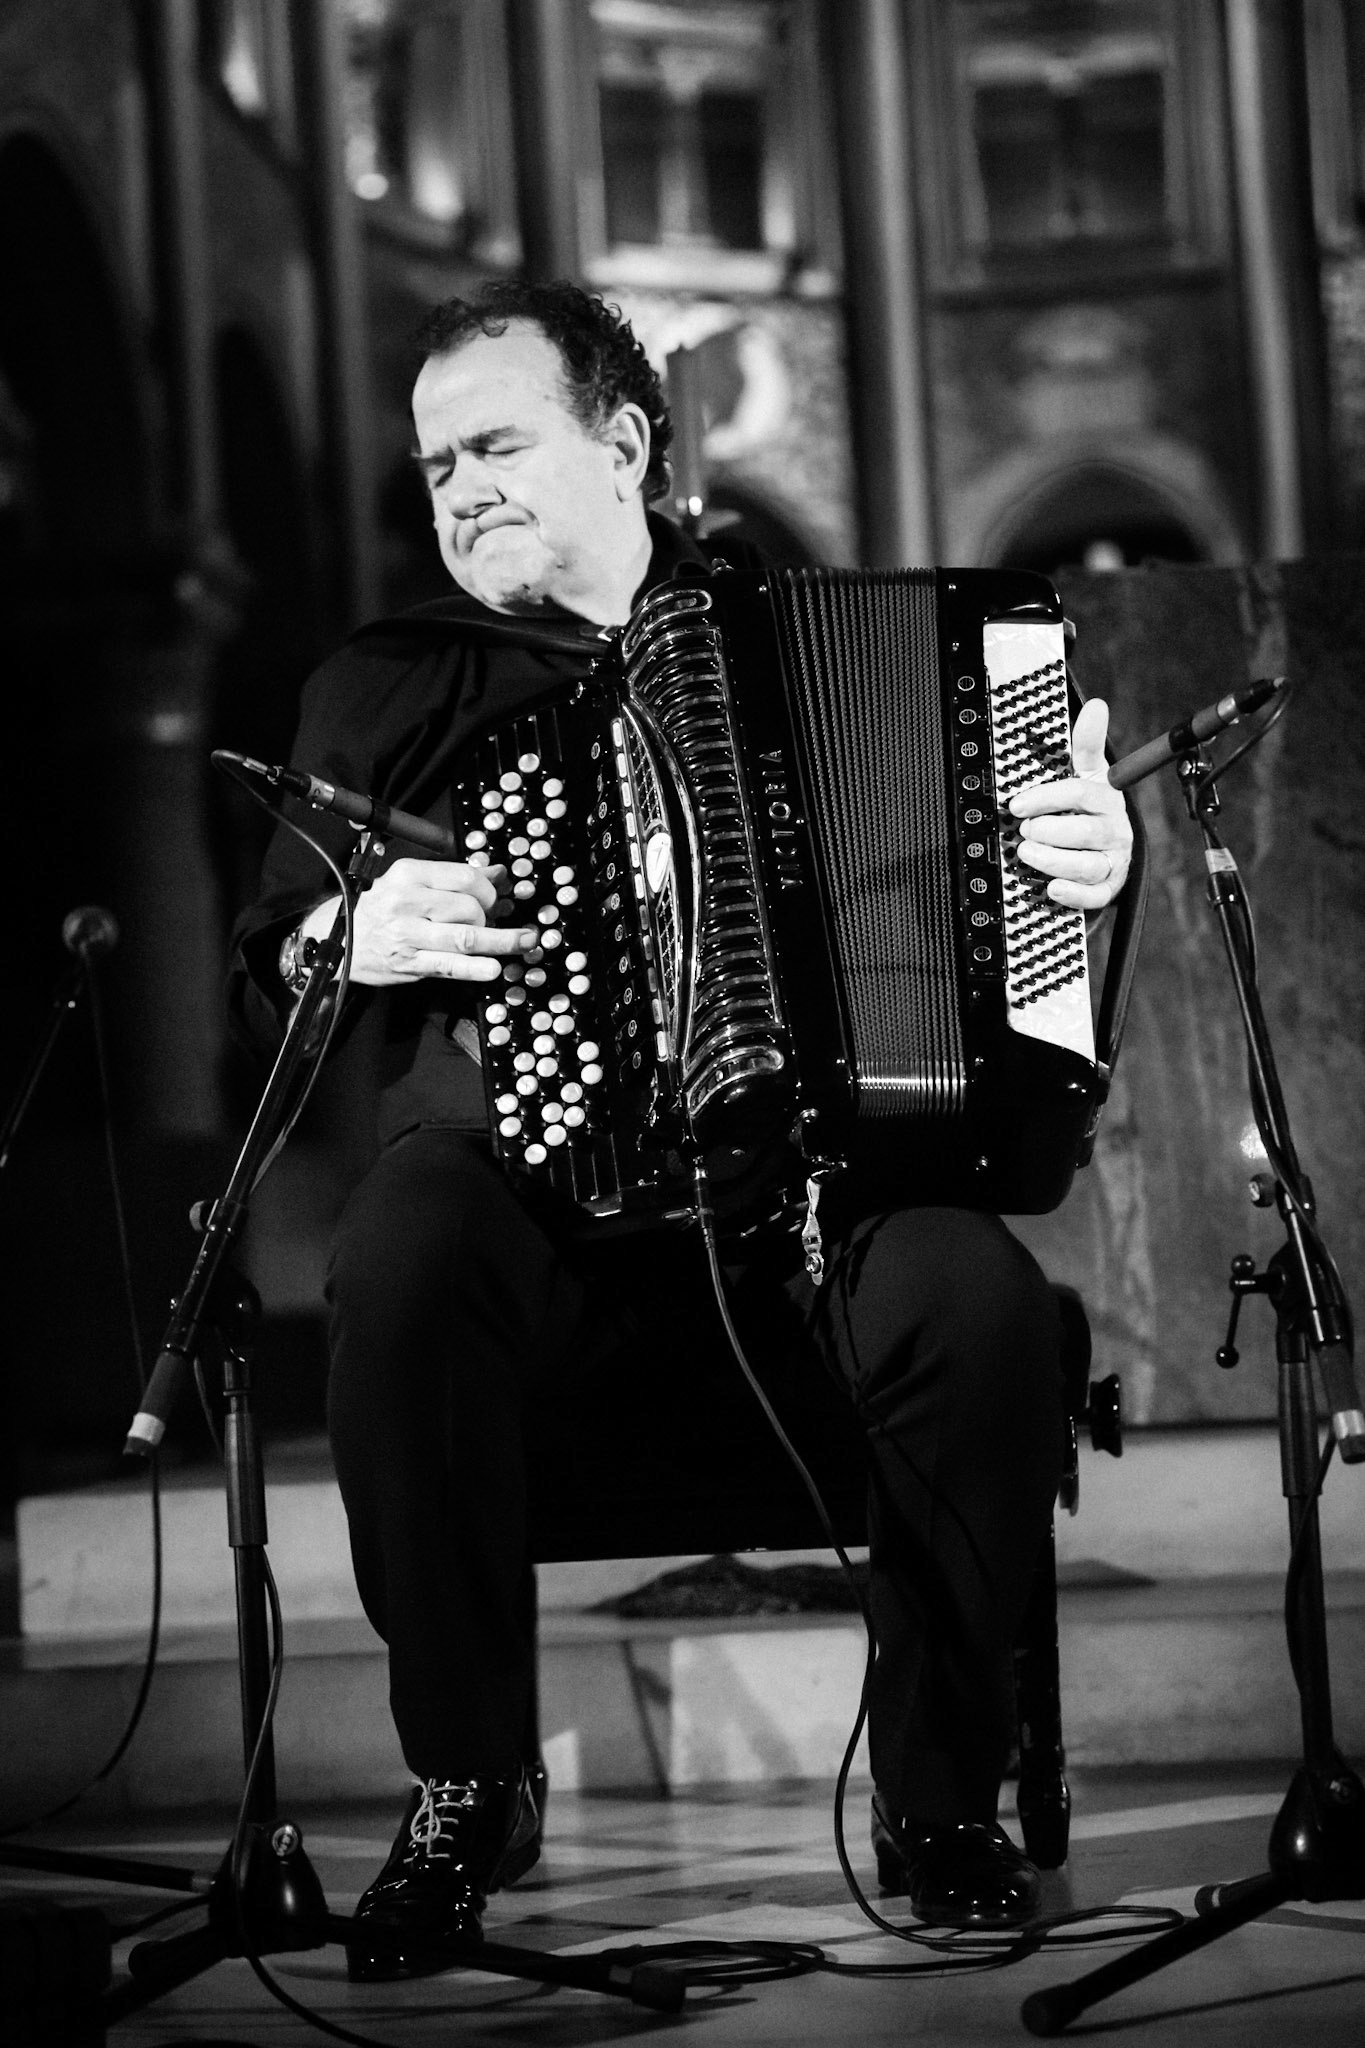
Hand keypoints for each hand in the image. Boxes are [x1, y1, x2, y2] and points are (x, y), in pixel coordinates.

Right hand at [302, 858, 537, 985]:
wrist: (337, 939)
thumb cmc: (379, 909)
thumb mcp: (411, 883)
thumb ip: (454, 877)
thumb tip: (497, 872)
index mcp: (409, 874)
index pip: (465, 876)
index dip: (490, 889)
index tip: (497, 899)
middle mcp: (407, 901)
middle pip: (470, 907)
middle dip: (492, 917)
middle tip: (497, 923)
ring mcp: (408, 934)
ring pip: (467, 936)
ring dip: (501, 942)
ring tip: (524, 943)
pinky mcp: (409, 963)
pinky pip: (450, 966)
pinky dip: (476, 968)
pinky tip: (494, 968)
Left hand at [1008, 697, 1132, 910]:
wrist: (1105, 848)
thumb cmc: (1089, 807)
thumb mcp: (1087, 773)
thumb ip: (1086, 744)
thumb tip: (1096, 706)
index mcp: (1107, 799)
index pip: (1080, 793)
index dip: (1046, 798)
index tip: (1017, 804)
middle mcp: (1114, 830)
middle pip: (1087, 832)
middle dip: (1051, 832)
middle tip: (1024, 832)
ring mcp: (1114, 860)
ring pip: (1089, 865)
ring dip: (1054, 861)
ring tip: (1027, 854)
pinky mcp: (1109, 886)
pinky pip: (1096, 894)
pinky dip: (1074, 894)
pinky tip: (1052, 887)